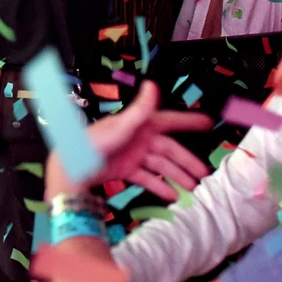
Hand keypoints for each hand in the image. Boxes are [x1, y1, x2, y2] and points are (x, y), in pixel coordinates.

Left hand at [42, 82, 212, 198]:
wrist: (73, 166)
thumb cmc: (95, 142)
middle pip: (169, 149)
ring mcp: (133, 155)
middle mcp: (139, 138)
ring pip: (161, 166)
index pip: (170, 121)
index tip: (209, 123)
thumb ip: (140, 109)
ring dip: (176, 176)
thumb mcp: (121, 126)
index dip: (188, 121)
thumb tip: (153, 84)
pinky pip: (148, 178)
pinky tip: (173, 197)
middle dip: (187, 161)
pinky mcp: (126, 170)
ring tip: (193, 189)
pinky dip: (159, 186)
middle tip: (205, 174)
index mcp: (139, 124)